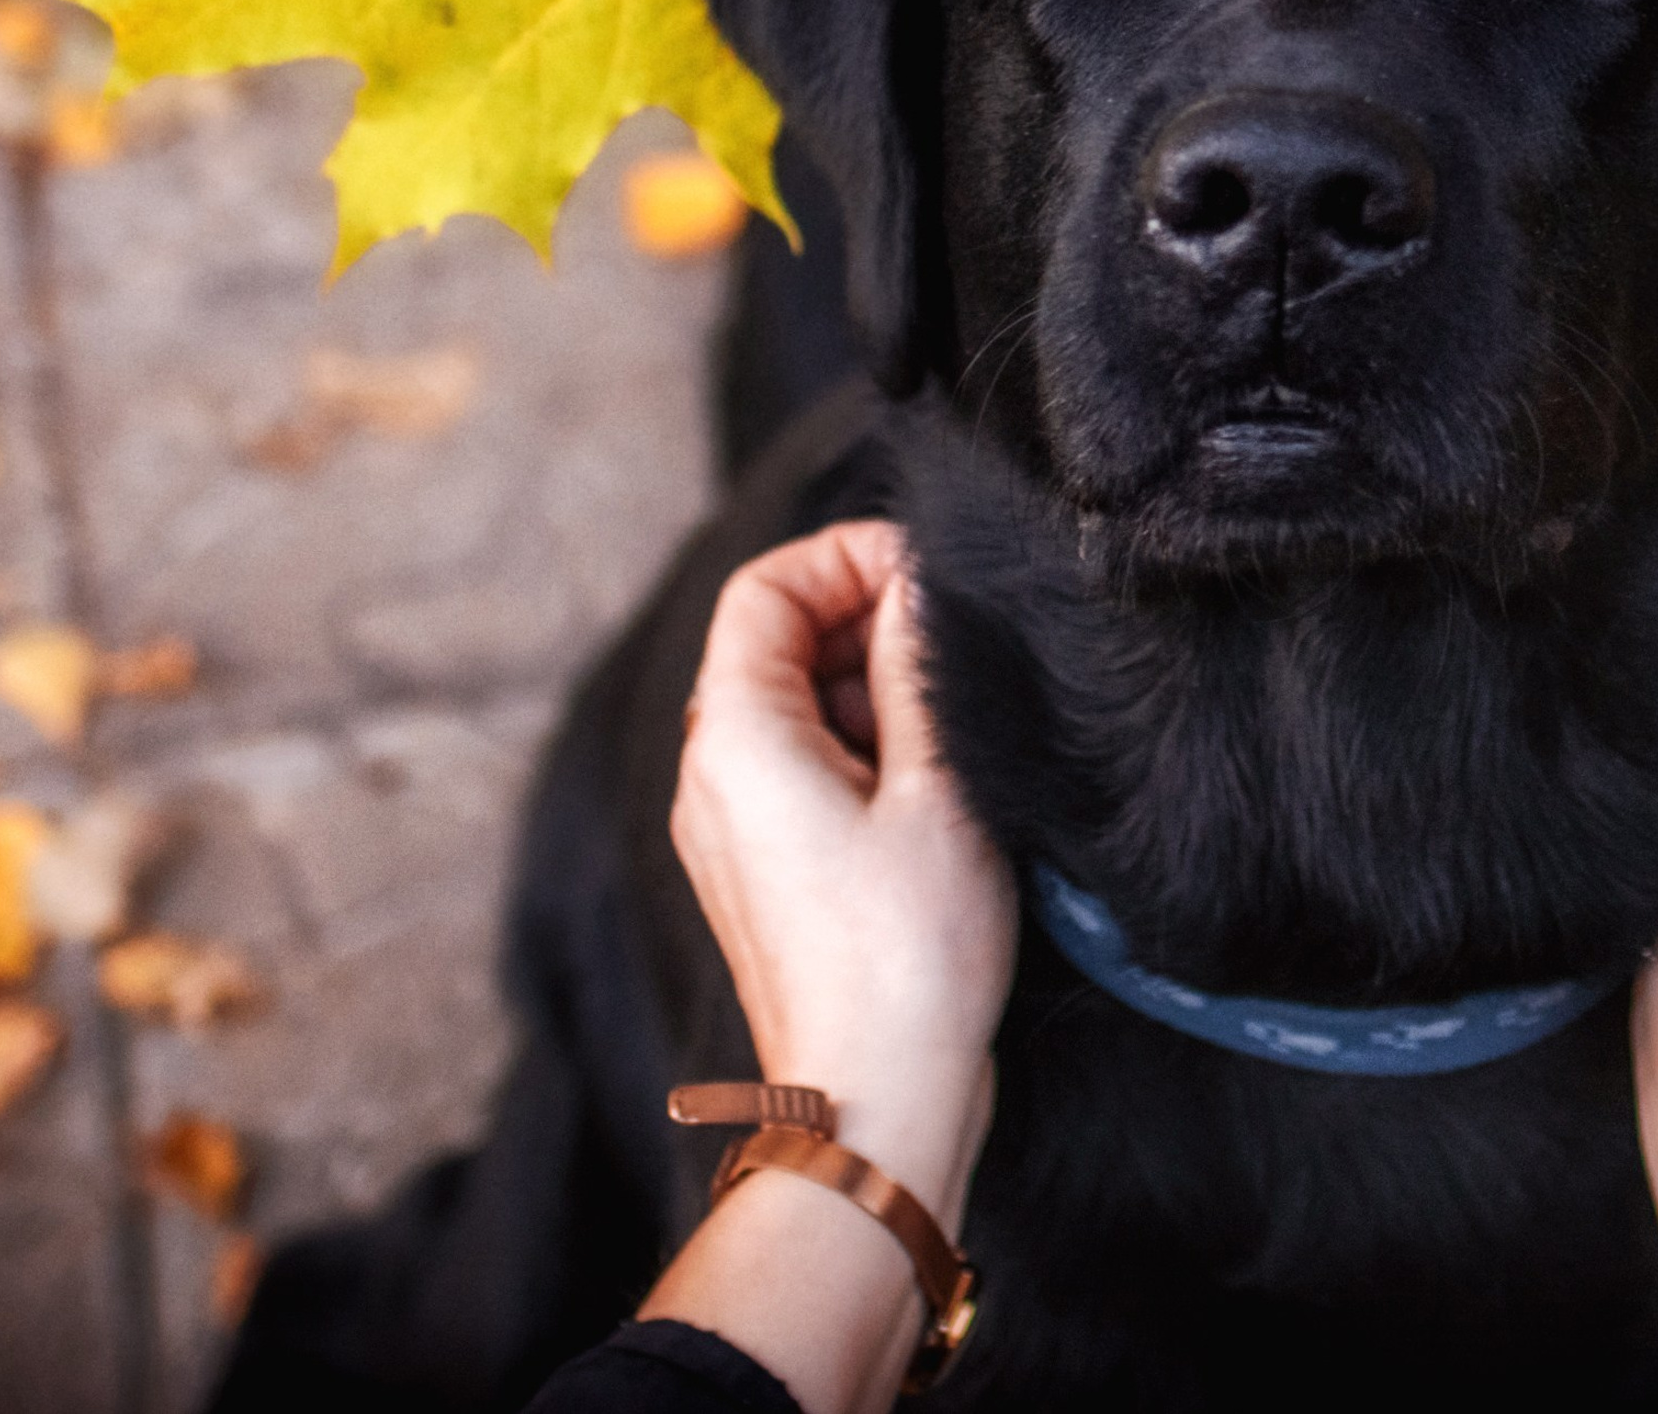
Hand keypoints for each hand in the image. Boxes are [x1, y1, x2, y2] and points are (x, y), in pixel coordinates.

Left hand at [669, 523, 1017, 1219]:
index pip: (762, 589)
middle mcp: (708, 775)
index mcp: (734, 738)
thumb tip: (914, 585)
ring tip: (947, 721)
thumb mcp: (937, 782)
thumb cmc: (911, 951)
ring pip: (786, 701)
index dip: (844, 557)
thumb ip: (917, 666)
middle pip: (768, 640)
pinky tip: (926, 778)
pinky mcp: (756, 868)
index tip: (925, 574)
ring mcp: (725, 826)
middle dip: (860, 615)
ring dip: (866, 681)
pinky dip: (856, 739)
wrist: (875, 1101)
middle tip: (949, 641)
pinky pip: (792, 762)